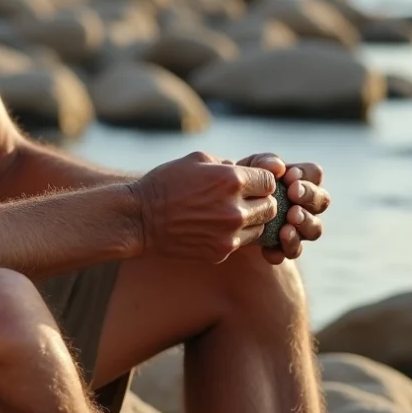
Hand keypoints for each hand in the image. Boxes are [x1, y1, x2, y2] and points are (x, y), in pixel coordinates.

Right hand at [130, 151, 277, 263]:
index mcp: (231, 180)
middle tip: (244, 199)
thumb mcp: (196, 160)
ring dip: (251, 220)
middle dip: (261, 201)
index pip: (270, 182)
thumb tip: (244, 170)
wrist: (140, 218)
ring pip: (261, 228)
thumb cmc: (165, 183)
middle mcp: (235, 209)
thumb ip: (227, 164)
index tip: (250, 182)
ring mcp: (229, 234)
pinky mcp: (220, 252)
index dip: (261, 180)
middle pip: (271, 207)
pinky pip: (241, 243)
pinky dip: (234, 236)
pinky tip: (215, 228)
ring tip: (231, 214)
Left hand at [237, 153, 329, 264]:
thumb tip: (278, 167)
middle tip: (293, 195)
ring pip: (315, 229)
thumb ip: (263, 162)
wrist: (223, 214)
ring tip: (289, 221)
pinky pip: (292, 252)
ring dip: (304, 224)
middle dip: (310, 197)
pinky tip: (268, 249)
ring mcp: (299, 228)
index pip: (314, 173)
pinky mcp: (285, 247)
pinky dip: (282, 250)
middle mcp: (306, 205)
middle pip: (322, 200)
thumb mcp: (248, 169)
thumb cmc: (242, 184)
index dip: (306, 175)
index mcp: (300, 180)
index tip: (289, 178)